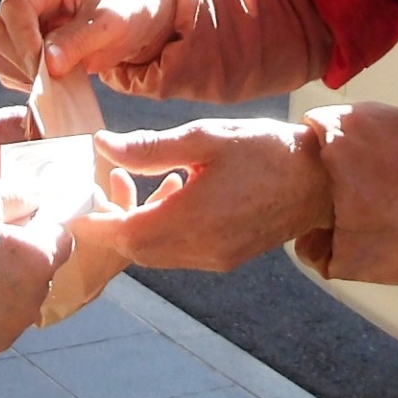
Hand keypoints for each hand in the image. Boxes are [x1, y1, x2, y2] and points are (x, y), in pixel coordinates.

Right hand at [0, 0, 176, 92]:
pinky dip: (18, 79)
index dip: (23, 37)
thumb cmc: (127, 10)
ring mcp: (22, 21)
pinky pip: (3, 65)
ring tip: (49, 81)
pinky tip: (45, 82)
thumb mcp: (112, 23)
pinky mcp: (22, 44)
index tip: (41, 66)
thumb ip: (80, 40)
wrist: (136, 20)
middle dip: (20, 59)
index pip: (16, 4)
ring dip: (16, 71)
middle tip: (49, 79)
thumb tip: (49, 63)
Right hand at [0, 181, 72, 361]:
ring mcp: (9, 328)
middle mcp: (31, 299)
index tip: (22, 222)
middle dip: (20, 259)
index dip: (42, 227)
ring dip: (2, 287)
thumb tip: (31, 196)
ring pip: (17, 300)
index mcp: (35, 259)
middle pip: (39, 272)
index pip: (60, 238)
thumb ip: (11, 197)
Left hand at [86, 121, 330, 273]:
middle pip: (136, 249)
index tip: (75, 204)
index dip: (94, 222)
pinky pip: (179, 252)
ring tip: (141, 180)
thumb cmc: (265, 150)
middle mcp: (200, 250)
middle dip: (114, 220)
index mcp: (191, 220)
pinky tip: (175, 191)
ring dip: (138, 223)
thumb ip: (149, 148)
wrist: (321, 179)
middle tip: (108, 181)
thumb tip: (102, 146)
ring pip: (156, 253)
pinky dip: (164, 228)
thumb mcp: (204, 138)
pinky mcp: (226, 258)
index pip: (123, 235)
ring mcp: (215, 259)